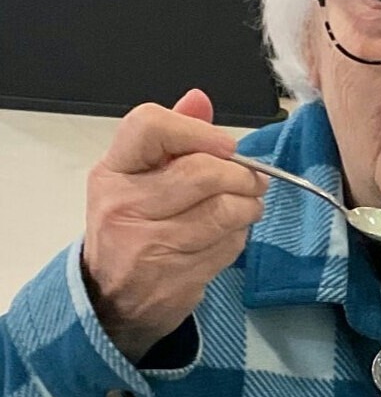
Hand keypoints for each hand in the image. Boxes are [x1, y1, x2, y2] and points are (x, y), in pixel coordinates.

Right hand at [81, 88, 267, 362]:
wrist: (111, 298)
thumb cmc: (131, 224)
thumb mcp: (137, 176)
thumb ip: (171, 136)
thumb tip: (199, 99)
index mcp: (114, 170)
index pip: (151, 127)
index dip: (198, 131)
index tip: (227, 146)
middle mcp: (125, 204)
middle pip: (201, 172)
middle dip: (242, 175)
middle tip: (253, 181)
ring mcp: (149, 244)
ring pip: (223, 212)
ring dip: (249, 207)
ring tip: (248, 205)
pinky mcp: (177, 277)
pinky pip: (228, 245)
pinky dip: (240, 236)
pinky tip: (231, 234)